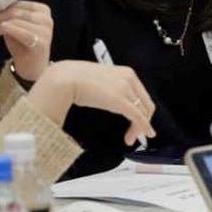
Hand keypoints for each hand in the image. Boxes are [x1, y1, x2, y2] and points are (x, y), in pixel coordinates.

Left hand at [0, 1, 54, 81]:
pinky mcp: (41, 42)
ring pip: (13, 20)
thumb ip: (8, 15)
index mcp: (42, 10)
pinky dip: (2, 30)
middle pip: (14, 11)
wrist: (32, 68)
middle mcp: (46, 18)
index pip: (16, 3)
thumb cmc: (22, 45)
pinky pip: (19, 32)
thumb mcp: (15, 26)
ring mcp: (45, 30)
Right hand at [31, 63, 156, 145]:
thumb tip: (111, 101)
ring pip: (143, 112)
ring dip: (139, 128)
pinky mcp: (121, 101)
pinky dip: (142, 127)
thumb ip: (110, 89)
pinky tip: (141, 134)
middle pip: (146, 104)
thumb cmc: (75, 78)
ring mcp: (126, 89)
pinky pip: (138, 117)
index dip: (143, 110)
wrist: (66, 78)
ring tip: (131, 138)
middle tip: (138, 133)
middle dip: (144, 121)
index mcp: (126, 73)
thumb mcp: (100, 82)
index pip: (142, 94)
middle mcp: (129, 79)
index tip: (139, 120)